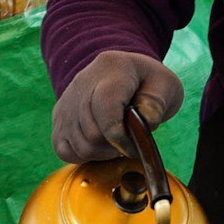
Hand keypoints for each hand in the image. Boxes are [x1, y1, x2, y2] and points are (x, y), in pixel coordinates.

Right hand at [52, 51, 184, 162]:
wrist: (123, 74)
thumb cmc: (148, 82)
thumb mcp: (165, 85)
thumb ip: (156, 105)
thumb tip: (143, 126)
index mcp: (113, 68)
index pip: (105, 108)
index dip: (120, 135)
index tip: (134, 144)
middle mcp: (83, 81)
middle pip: (92, 132)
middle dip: (114, 147)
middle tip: (128, 142)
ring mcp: (67, 100)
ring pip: (79, 145)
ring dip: (101, 153)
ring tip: (115, 142)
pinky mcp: (58, 117)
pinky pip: (63, 150)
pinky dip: (83, 156)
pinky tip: (99, 145)